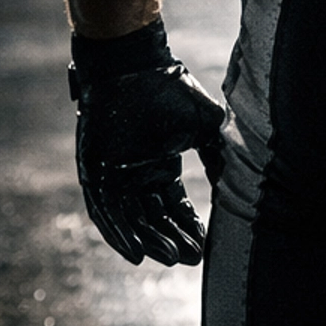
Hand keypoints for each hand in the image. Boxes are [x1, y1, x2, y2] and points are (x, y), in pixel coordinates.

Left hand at [73, 59, 227, 265]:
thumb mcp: (204, 127)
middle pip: (153, 220)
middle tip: (187, 259)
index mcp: (161, 166)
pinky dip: (118, 234)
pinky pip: (104, 212)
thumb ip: (217, 155)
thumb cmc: (172, 91)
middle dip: (170, 240)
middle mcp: (137, 175)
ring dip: (148, 242)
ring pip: (130, 221)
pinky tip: (134, 254)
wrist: (136, 67)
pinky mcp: (93, 174)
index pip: (175, 208)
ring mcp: (114, 176)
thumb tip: (232, 183)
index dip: (188, 227)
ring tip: (168, 258)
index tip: (203, 247)